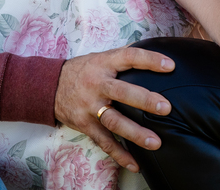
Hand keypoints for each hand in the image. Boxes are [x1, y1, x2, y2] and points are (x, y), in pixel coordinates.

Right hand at [54, 48, 174, 172]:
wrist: (49, 86)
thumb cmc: (83, 71)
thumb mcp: (100, 58)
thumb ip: (122, 60)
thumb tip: (154, 56)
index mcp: (103, 63)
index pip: (129, 57)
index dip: (149, 60)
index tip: (170, 66)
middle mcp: (96, 84)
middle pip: (122, 92)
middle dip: (144, 100)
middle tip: (166, 108)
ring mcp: (90, 106)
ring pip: (114, 121)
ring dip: (135, 133)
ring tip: (155, 142)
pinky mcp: (85, 125)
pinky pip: (104, 142)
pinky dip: (120, 154)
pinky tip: (135, 164)